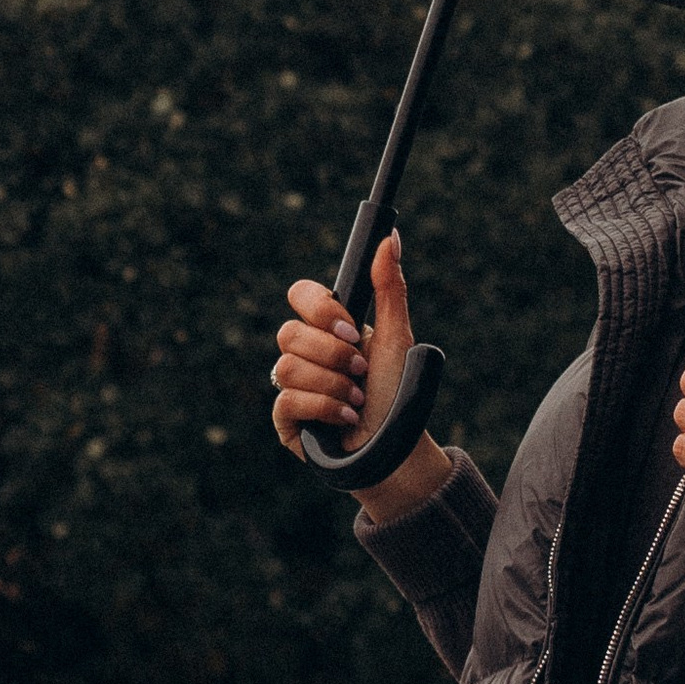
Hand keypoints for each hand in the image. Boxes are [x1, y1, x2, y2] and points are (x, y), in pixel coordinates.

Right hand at [271, 236, 452, 524]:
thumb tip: (391, 237)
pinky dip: (324, 409)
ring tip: (358, 400)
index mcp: (329, 326)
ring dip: (334, 386)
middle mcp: (306, 351)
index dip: (320, 310)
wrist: (396, 446)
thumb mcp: (398, 336)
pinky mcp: (286, 419)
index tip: (353, 328)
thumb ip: (390, 287)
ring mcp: (293, 384)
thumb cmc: (397, 390)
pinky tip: (347, 419)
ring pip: (287, 367)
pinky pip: (286, 400)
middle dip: (333, 354)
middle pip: (288, 332)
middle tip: (361, 370)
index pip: (299, 294)